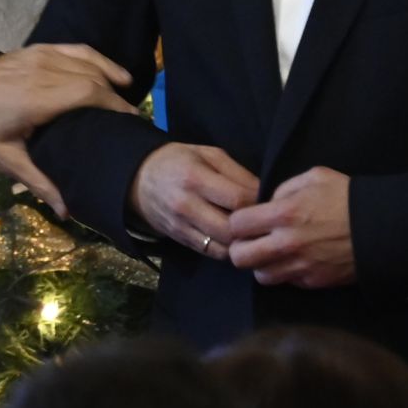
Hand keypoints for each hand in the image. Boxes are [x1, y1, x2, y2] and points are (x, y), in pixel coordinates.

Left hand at [0, 43, 138, 217]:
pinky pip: (78, 50)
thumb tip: (66, 211)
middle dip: (118, 100)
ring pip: (90, 63)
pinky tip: (115, 75)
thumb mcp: (3, 157)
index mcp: (37, 98)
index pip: (89, 94)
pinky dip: (100, 60)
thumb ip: (38, 181)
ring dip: (113, 81)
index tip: (132, 126)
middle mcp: (44, 71)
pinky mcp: (41, 48)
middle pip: (95, 80)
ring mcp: (43, 56)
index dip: (115, 108)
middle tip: (133, 125)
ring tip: (128, 104)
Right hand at [129, 143, 258, 259]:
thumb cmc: (180, 161)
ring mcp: (181, 226)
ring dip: (242, 243)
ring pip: (223, 247)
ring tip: (252, 232)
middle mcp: (186, 205)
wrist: (139, 179)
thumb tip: (265, 194)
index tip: (269, 201)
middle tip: (264, 221)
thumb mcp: (208, 154)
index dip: (259, 203)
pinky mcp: (180, 240)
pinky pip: (212, 253)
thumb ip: (237, 173)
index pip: (238, 200)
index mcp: (195, 177)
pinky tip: (235, 239)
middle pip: (231, 229)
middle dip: (253, 228)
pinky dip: (228, 250)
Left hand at [228, 166, 354, 287]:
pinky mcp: (315, 282)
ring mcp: (301, 267)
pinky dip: (285, 274)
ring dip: (262, 265)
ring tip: (272, 253)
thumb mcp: (313, 178)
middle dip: (240, 248)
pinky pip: (287, 282)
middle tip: (251, 241)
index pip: (236, 225)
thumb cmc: (347, 197)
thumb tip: (266, 205)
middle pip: (240, 258)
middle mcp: (286, 244)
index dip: (237, 222)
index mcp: (283, 214)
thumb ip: (282, 189)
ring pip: (261, 276)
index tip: (246, 220)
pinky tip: (294, 261)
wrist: (384, 228)